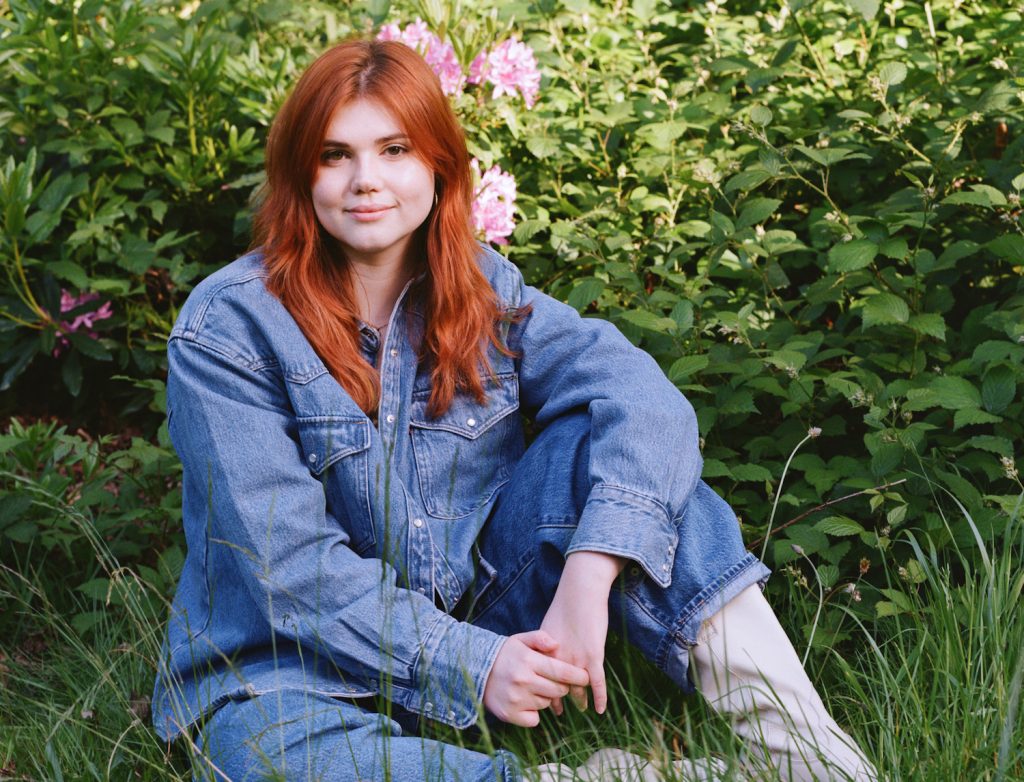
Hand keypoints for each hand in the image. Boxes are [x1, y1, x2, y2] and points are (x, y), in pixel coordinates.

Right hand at [483, 630, 589, 727]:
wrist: (476, 672)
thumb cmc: (504, 655)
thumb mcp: (520, 640)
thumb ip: (540, 638)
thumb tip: (557, 644)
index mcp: (529, 661)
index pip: (563, 672)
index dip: (579, 676)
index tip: (585, 677)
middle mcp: (523, 680)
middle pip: (559, 690)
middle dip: (562, 686)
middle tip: (555, 681)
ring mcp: (517, 699)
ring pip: (547, 704)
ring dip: (546, 698)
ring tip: (534, 688)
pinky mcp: (510, 714)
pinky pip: (534, 719)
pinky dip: (534, 713)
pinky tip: (526, 702)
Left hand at [539, 551, 623, 714]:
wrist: (581, 591)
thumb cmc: (566, 604)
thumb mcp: (548, 626)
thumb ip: (545, 644)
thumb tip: (544, 655)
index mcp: (545, 652)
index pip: (541, 679)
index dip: (542, 689)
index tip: (541, 698)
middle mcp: (558, 659)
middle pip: (556, 687)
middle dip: (557, 700)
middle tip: (557, 711)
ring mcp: (576, 659)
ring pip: (576, 688)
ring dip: (579, 700)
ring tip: (581, 708)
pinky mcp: (593, 656)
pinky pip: (597, 683)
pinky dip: (599, 697)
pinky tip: (600, 709)